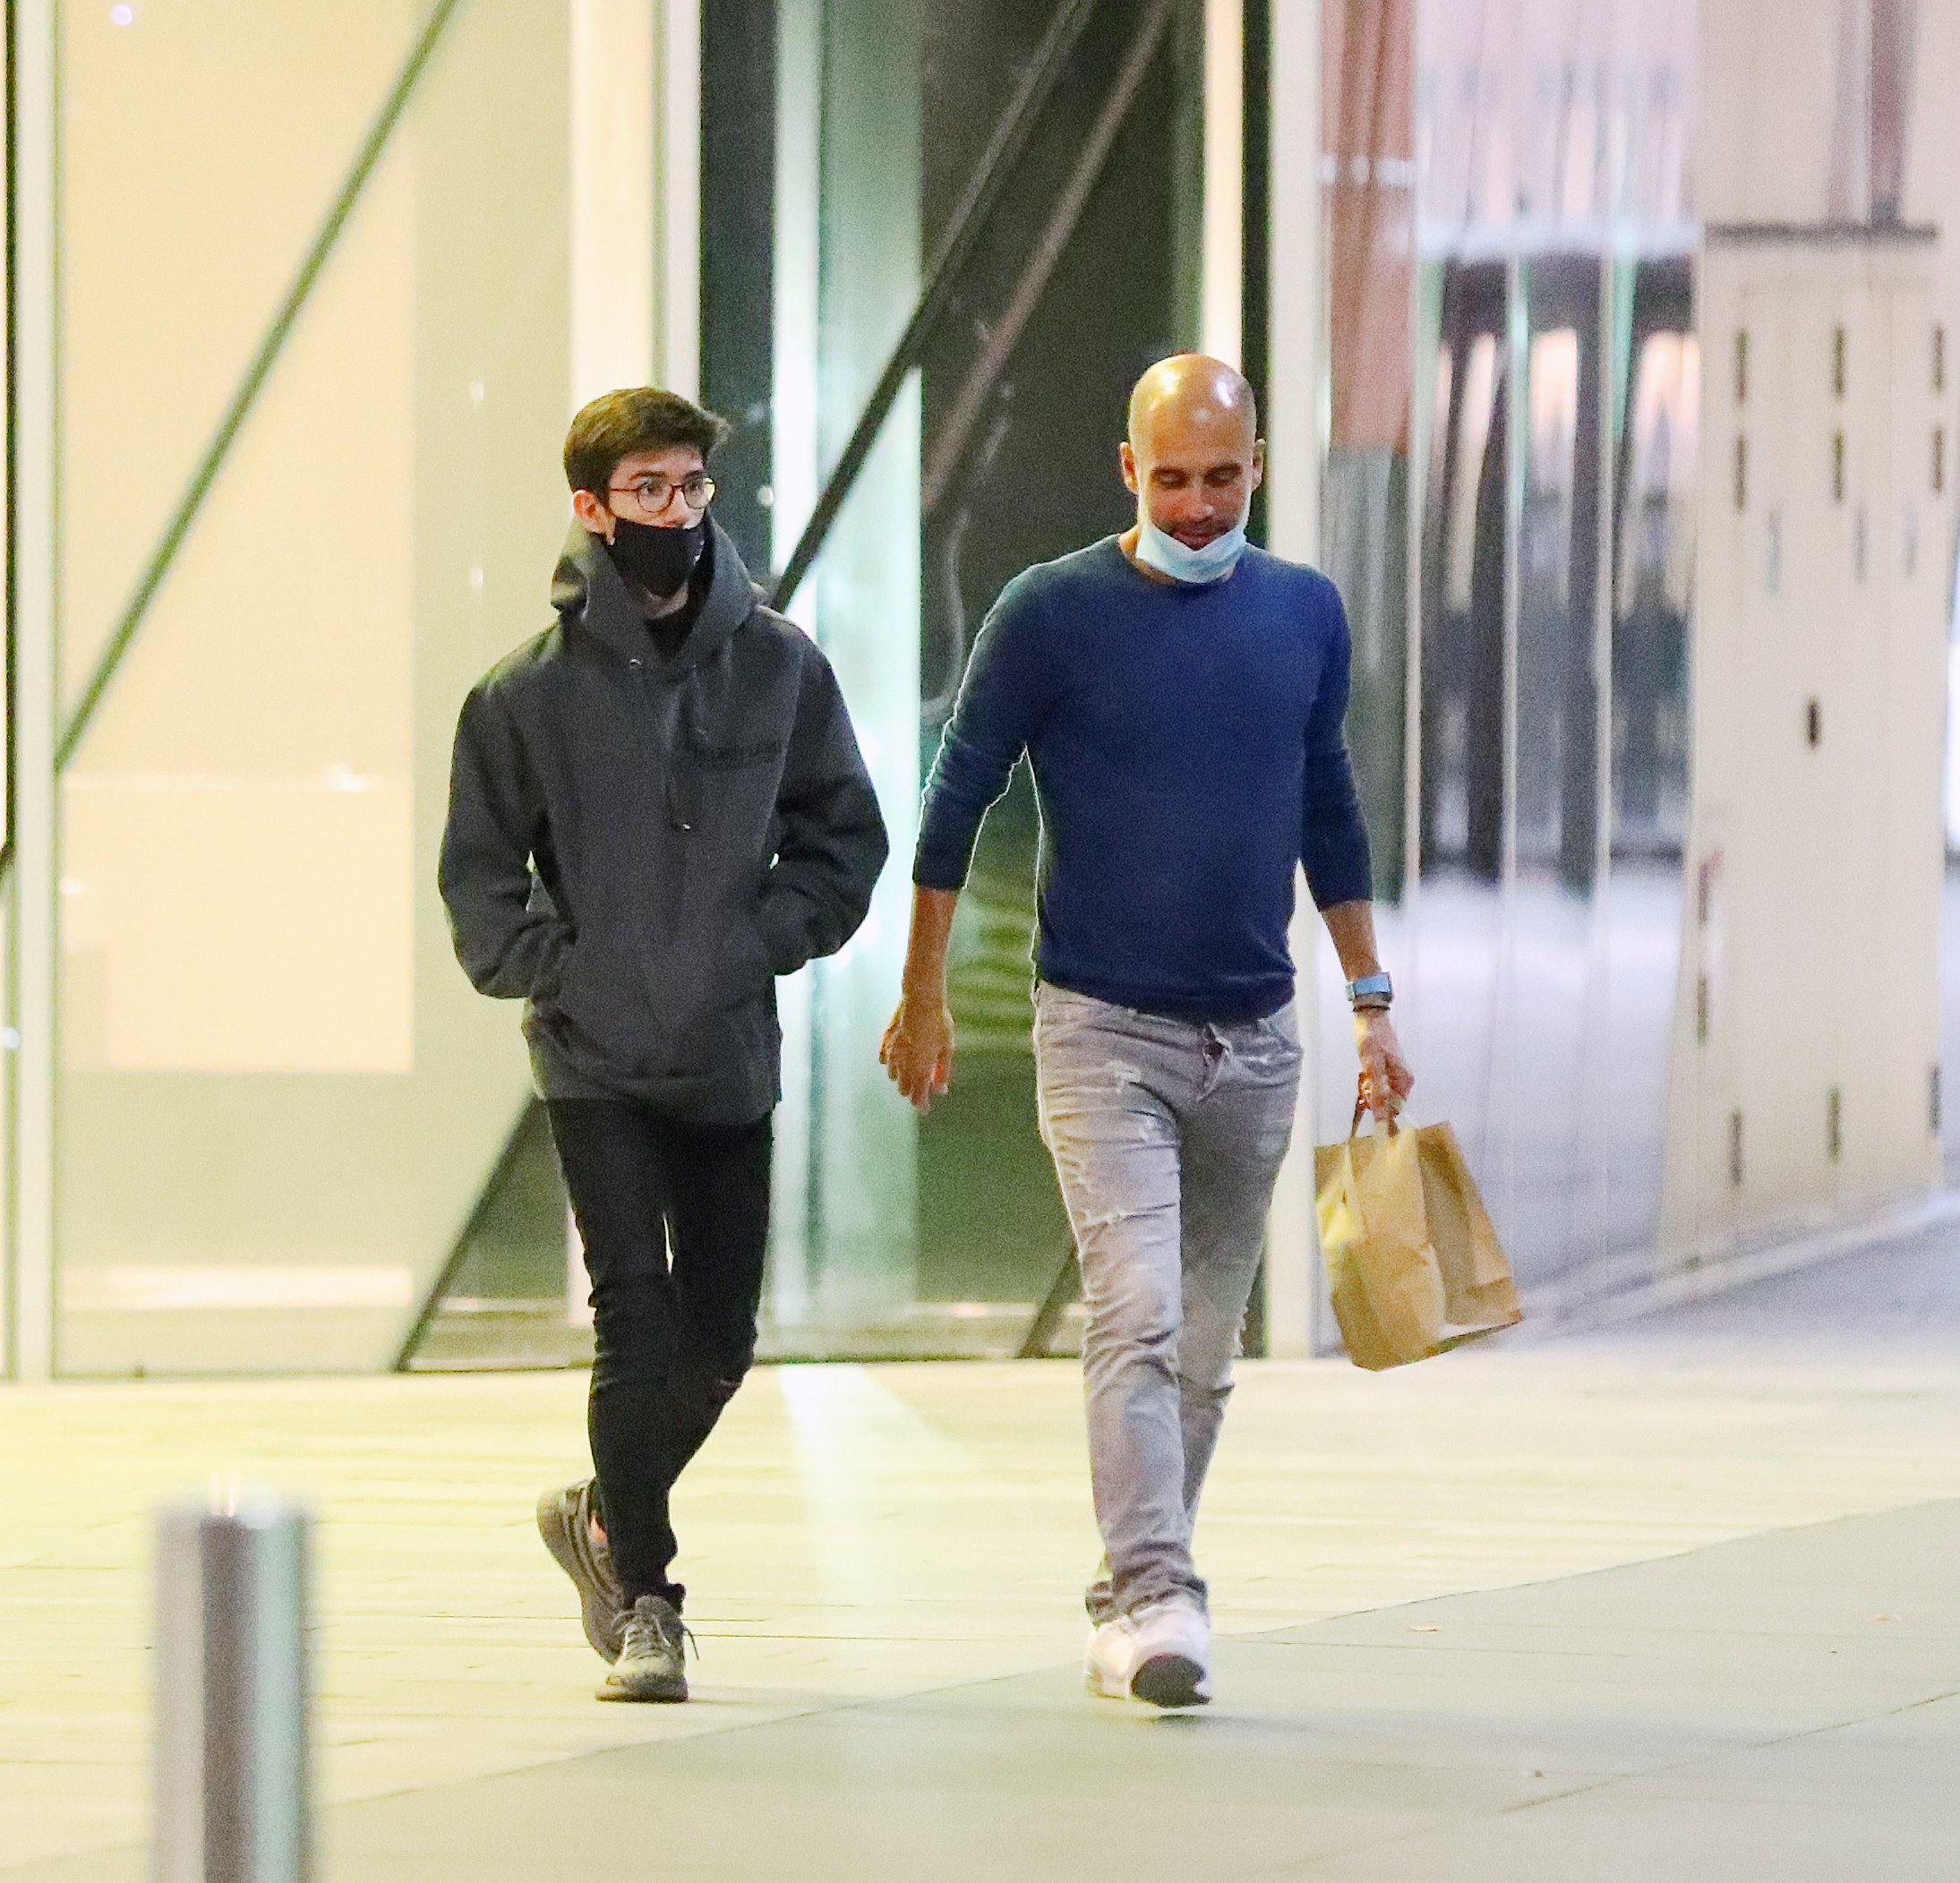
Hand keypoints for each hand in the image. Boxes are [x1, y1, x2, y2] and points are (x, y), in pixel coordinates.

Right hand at [880, 994, 954, 1112]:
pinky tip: (897, 1058)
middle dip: (912, 1092)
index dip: (921, 1106)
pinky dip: (890, 1063)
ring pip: (892, 1075)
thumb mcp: (947, 1049)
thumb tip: (941, 1089)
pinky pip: (884, 1059)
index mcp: (920, 1070)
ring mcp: (891, 1054)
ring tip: (911, 1071)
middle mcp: (903, 1066)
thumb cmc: (938, 1024)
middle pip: (904, 1089)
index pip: (918, 1097)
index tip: (925, 1110)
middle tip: (922, 1088)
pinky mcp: (885, 1042)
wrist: (920, 1001)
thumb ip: (943, 1071)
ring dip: (901, 1077)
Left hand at [1354, 1008, 1413, 1120]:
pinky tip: (1364, 1072)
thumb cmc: (1372, 1038)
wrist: (1370, 1017)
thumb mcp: (1372, 1064)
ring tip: (1363, 1075)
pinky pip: (1379, 1084)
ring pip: (1382, 1093)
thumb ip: (1378, 1089)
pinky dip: (1370, 1082)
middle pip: (1387, 1102)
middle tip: (1364, 1084)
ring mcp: (1396, 1075)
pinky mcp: (1388, 1070)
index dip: (1380, 1109)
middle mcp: (1403, 1080)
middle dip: (1373, 1097)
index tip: (1367, 1099)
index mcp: (1404, 1080)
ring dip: (1369, 1089)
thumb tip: (1381, 1114)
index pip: (1395, 1109)